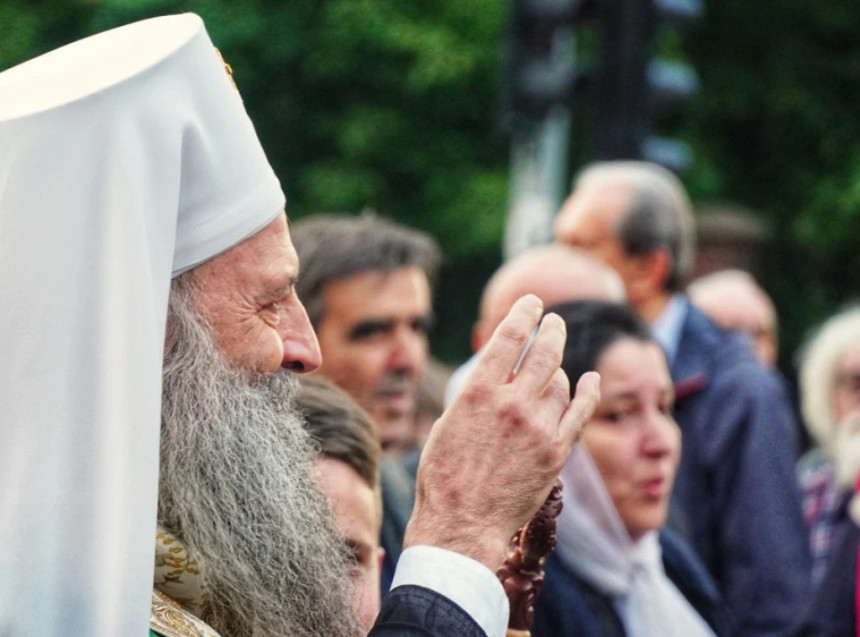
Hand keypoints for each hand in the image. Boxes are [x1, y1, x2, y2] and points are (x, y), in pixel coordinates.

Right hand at [404, 295, 599, 570]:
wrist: (462, 524)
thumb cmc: (444, 476)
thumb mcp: (449, 423)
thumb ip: (476, 394)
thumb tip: (497, 372)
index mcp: (477, 392)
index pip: (509, 337)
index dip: (524, 313)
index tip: (533, 302)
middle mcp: (511, 403)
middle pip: (544, 352)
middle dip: (552, 330)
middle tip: (555, 321)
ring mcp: (538, 427)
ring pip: (561, 381)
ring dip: (559, 369)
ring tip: (554, 368)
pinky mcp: (557, 451)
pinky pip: (581, 412)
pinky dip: (588, 392)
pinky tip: (592, 380)